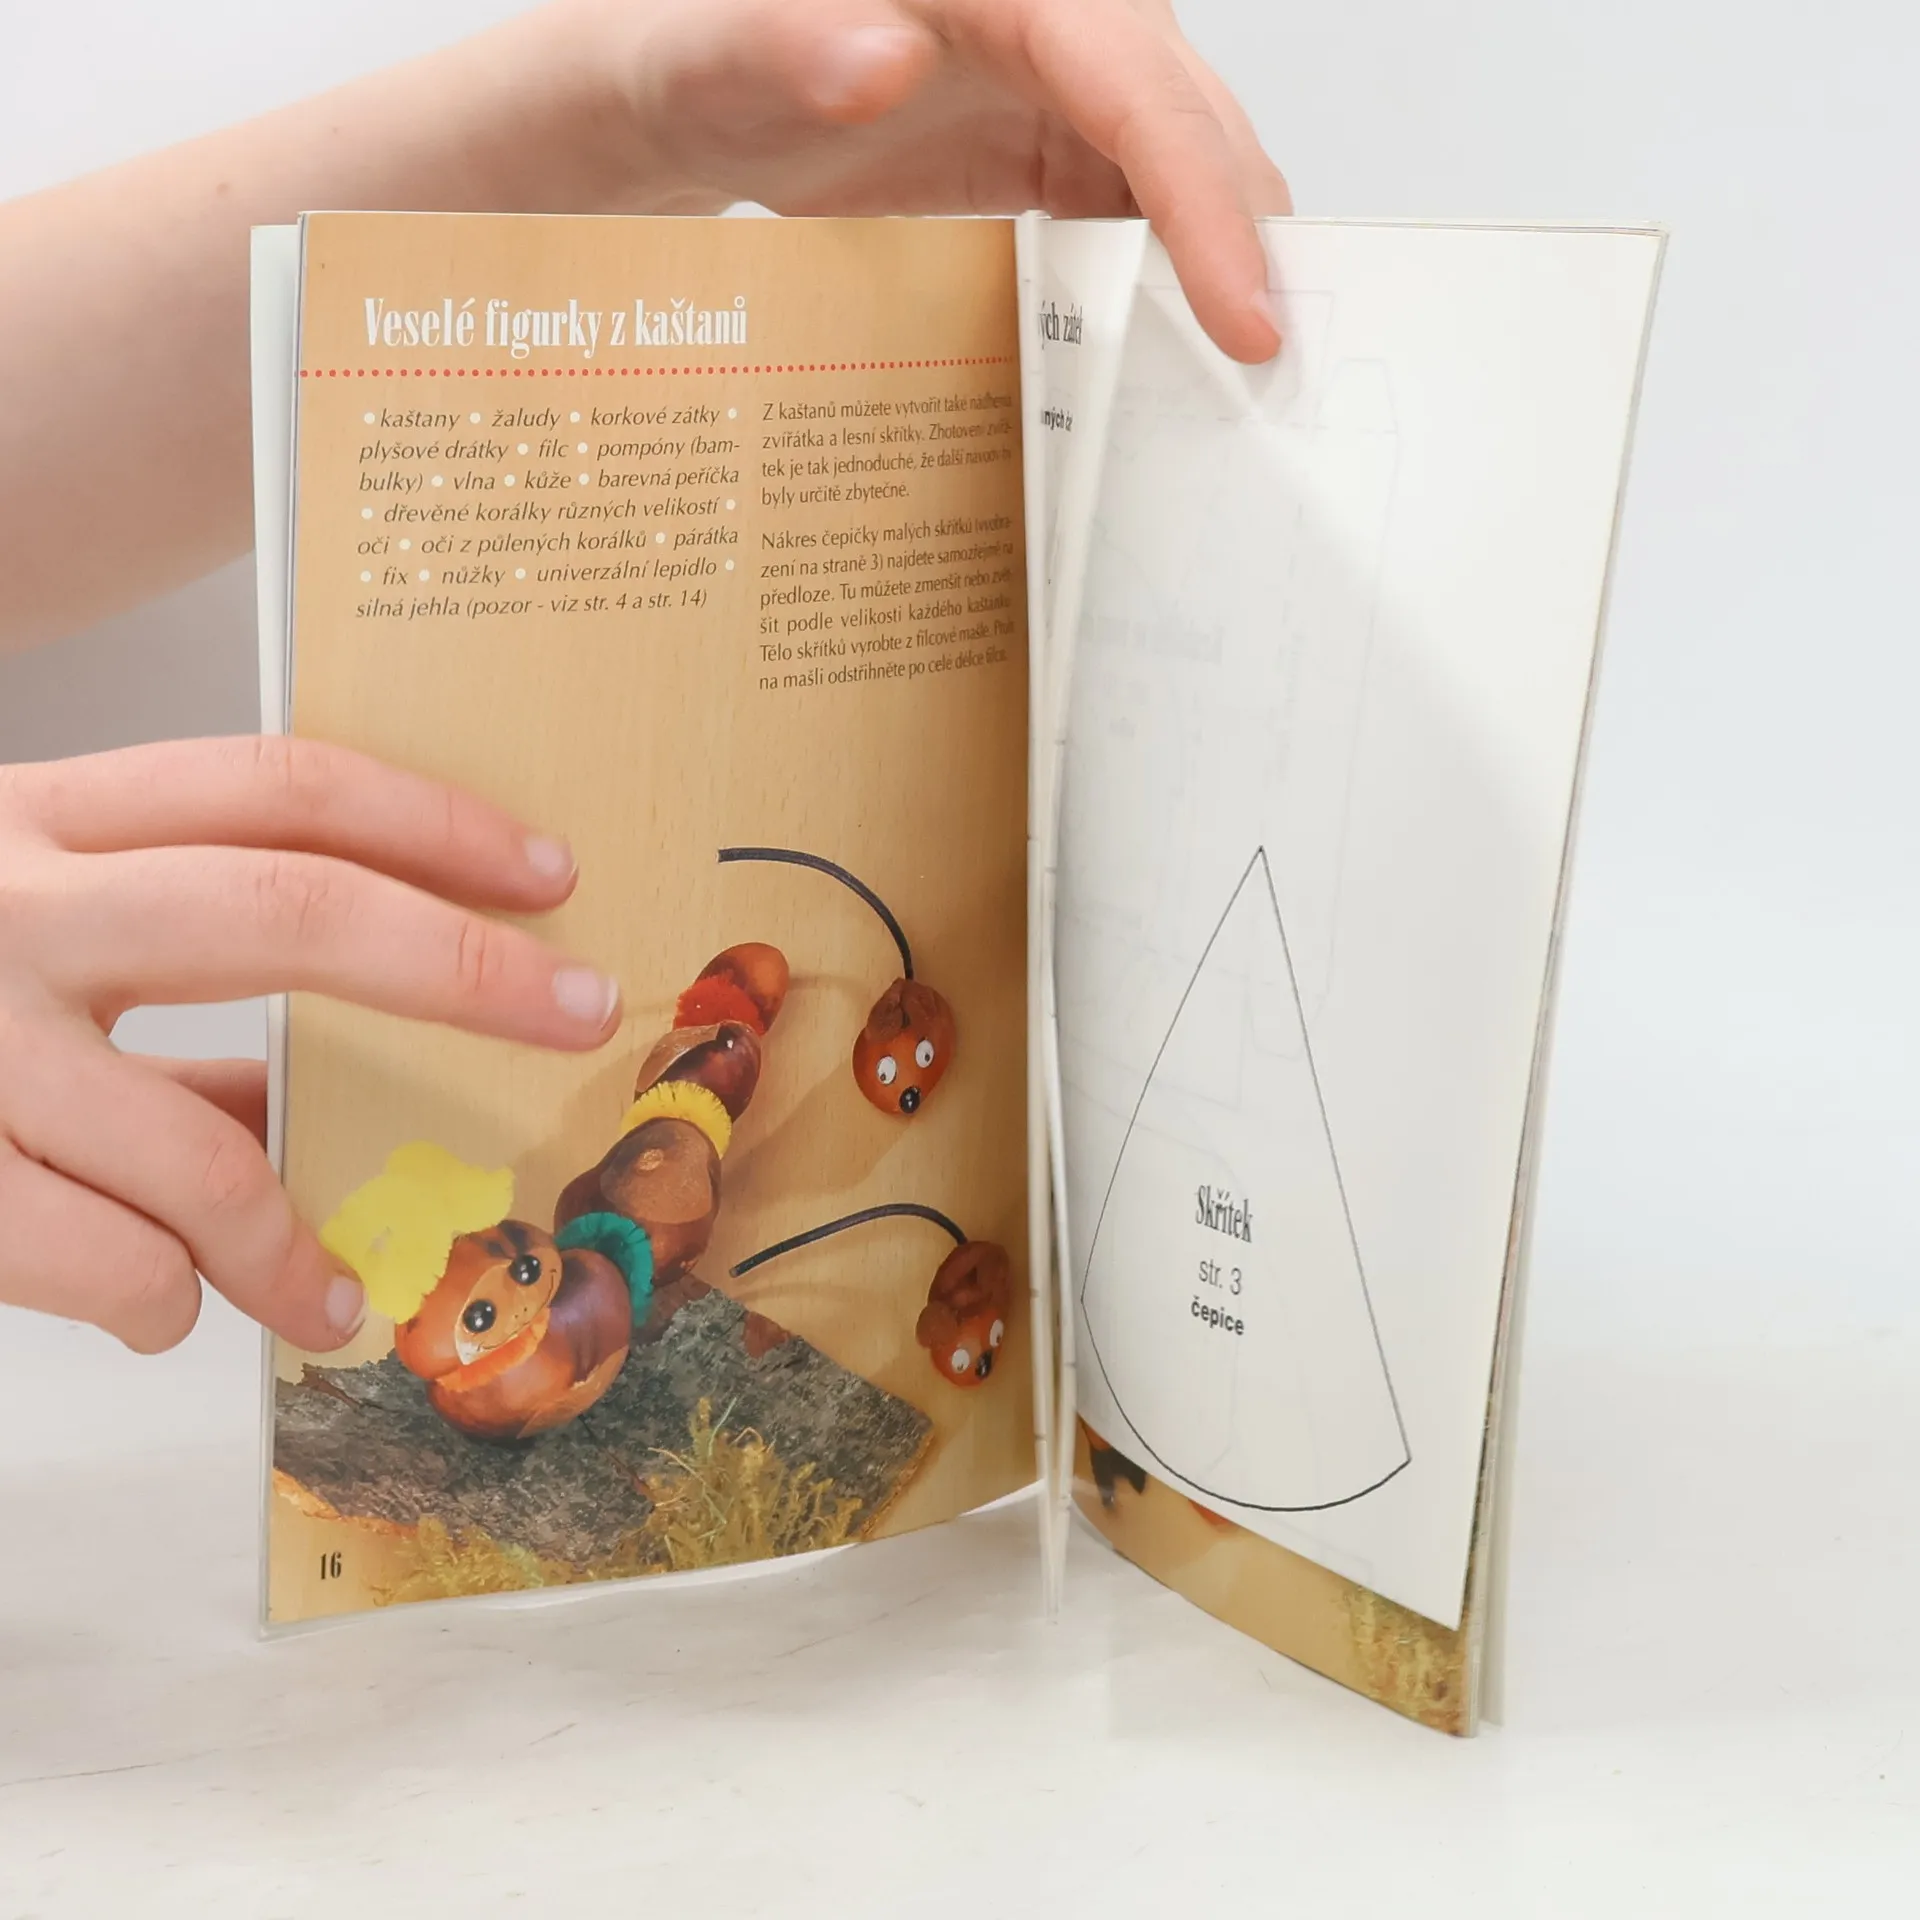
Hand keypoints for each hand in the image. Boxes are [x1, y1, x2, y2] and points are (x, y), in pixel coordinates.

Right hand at [0, 737, 621, 1353]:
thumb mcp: (15, 929)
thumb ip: (159, 988)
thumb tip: (310, 1087)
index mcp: (39, 818)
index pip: (275, 784)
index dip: (430, 821)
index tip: (551, 874)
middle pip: (278, 907)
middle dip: (456, 964)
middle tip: (576, 1008)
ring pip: (188, 1143)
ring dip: (290, 1241)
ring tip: (337, 1301)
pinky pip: (89, 1256)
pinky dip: (160, 1299)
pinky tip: (175, 1312)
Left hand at [581, 0, 1289, 361]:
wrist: (674, 98)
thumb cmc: (683, 59)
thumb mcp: (707, 56)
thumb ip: (783, 48)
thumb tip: (881, 63)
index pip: (1139, 85)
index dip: (1207, 205)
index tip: (1249, 322)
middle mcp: (1052, 17)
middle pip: (1191, 128)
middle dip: (1245, 252)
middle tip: (1281, 392)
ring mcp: (1058, 82)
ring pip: (1183, 173)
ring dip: (1220, 277)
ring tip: (1248, 397)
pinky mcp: (1047, 144)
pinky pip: (1137, 208)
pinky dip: (1166, 285)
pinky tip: (1174, 365)